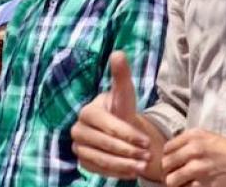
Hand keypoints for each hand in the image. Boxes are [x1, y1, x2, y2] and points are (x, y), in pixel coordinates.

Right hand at [72, 51, 160, 179]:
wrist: (118, 129)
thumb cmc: (122, 109)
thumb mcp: (125, 94)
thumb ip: (121, 76)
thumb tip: (118, 53)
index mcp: (87, 112)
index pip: (108, 126)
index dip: (127, 134)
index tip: (146, 142)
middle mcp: (78, 129)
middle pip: (105, 144)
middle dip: (128, 151)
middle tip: (147, 156)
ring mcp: (79, 147)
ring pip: (102, 159)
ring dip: (124, 164)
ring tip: (142, 166)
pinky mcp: (83, 161)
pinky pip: (99, 170)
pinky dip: (116, 172)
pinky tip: (132, 172)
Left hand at [161, 129, 225, 186]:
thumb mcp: (210, 138)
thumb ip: (189, 142)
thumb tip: (170, 152)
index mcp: (194, 136)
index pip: (166, 148)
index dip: (168, 157)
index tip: (174, 163)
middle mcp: (194, 150)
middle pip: (165, 164)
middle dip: (169, 171)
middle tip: (177, 175)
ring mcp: (199, 169)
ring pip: (171, 180)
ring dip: (176, 183)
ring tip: (184, 183)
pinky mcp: (204, 186)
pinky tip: (196, 186)